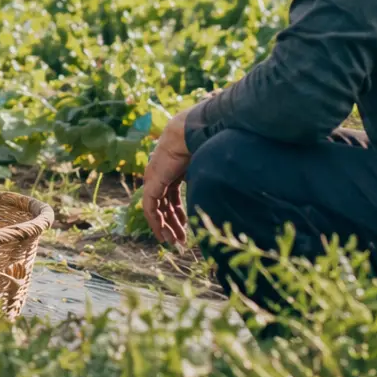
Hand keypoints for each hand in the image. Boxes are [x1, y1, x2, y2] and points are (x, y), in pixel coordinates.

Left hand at [141, 109, 192, 244]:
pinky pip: (150, 207)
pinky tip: (163, 235)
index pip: (171, 197)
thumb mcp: (203, 170)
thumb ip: (205, 184)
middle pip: (164, 205)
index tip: (185, 229)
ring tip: (175, 242)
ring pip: (156, 209)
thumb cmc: (202, 147)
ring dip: (165, 227)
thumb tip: (226, 192)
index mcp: (172, 171)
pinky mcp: (152, 182)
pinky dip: (155, 222)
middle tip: (180, 241)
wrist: (191, 134)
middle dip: (172, 224)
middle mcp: (160, 176)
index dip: (178, 214)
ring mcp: (154, 179)